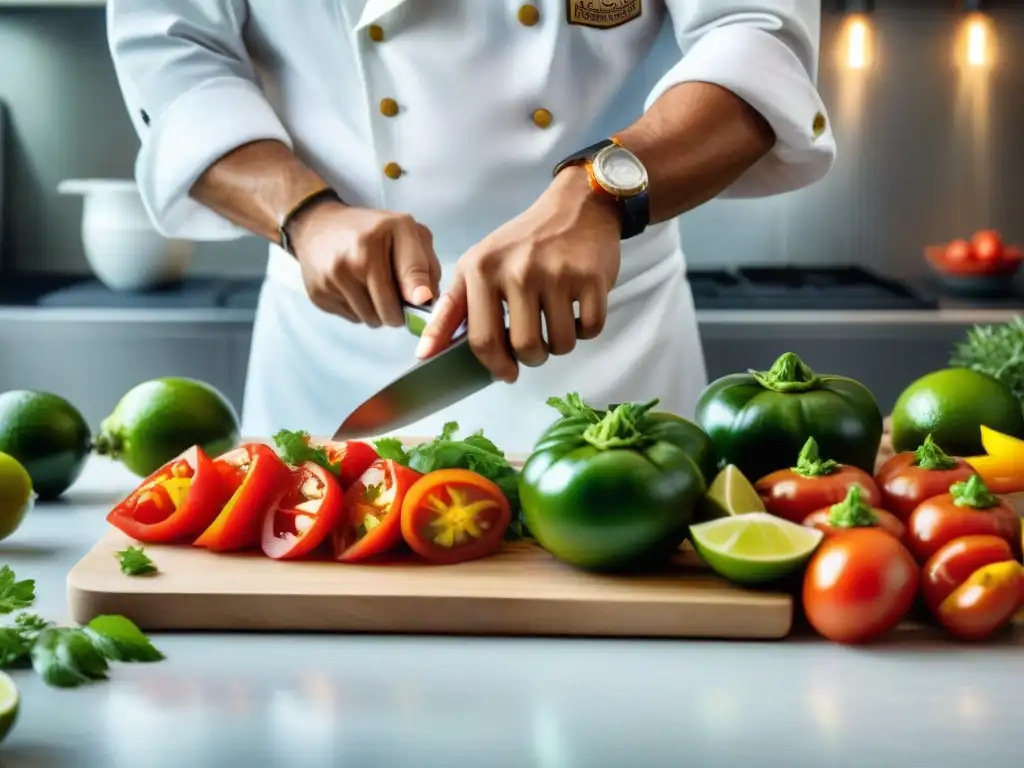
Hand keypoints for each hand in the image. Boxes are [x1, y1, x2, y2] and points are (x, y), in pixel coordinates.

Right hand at [288, 201, 440, 326]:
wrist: (316, 226)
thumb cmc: (370, 231)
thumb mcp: (405, 232)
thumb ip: (425, 263)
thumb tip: (428, 301)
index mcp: (386, 232)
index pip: (412, 271)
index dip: (420, 294)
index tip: (422, 302)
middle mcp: (358, 256)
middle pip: (391, 312)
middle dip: (399, 312)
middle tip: (396, 298)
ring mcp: (335, 277)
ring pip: (372, 320)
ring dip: (378, 312)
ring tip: (372, 289)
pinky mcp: (319, 294)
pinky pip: (353, 319)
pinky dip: (359, 311)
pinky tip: (354, 290)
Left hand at [415, 166, 620, 381]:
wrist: (577, 207)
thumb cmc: (523, 243)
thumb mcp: (477, 266)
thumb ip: (452, 310)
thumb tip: (425, 354)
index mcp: (482, 270)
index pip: (482, 340)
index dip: (495, 366)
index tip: (505, 373)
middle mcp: (517, 271)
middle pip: (524, 348)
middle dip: (532, 358)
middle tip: (535, 343)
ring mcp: (557, 274)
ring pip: (560, 344)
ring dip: (560, 345)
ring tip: (556, 323)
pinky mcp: (591, 278)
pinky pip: (590, 329)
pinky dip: (585, 330)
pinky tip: (577, 311)